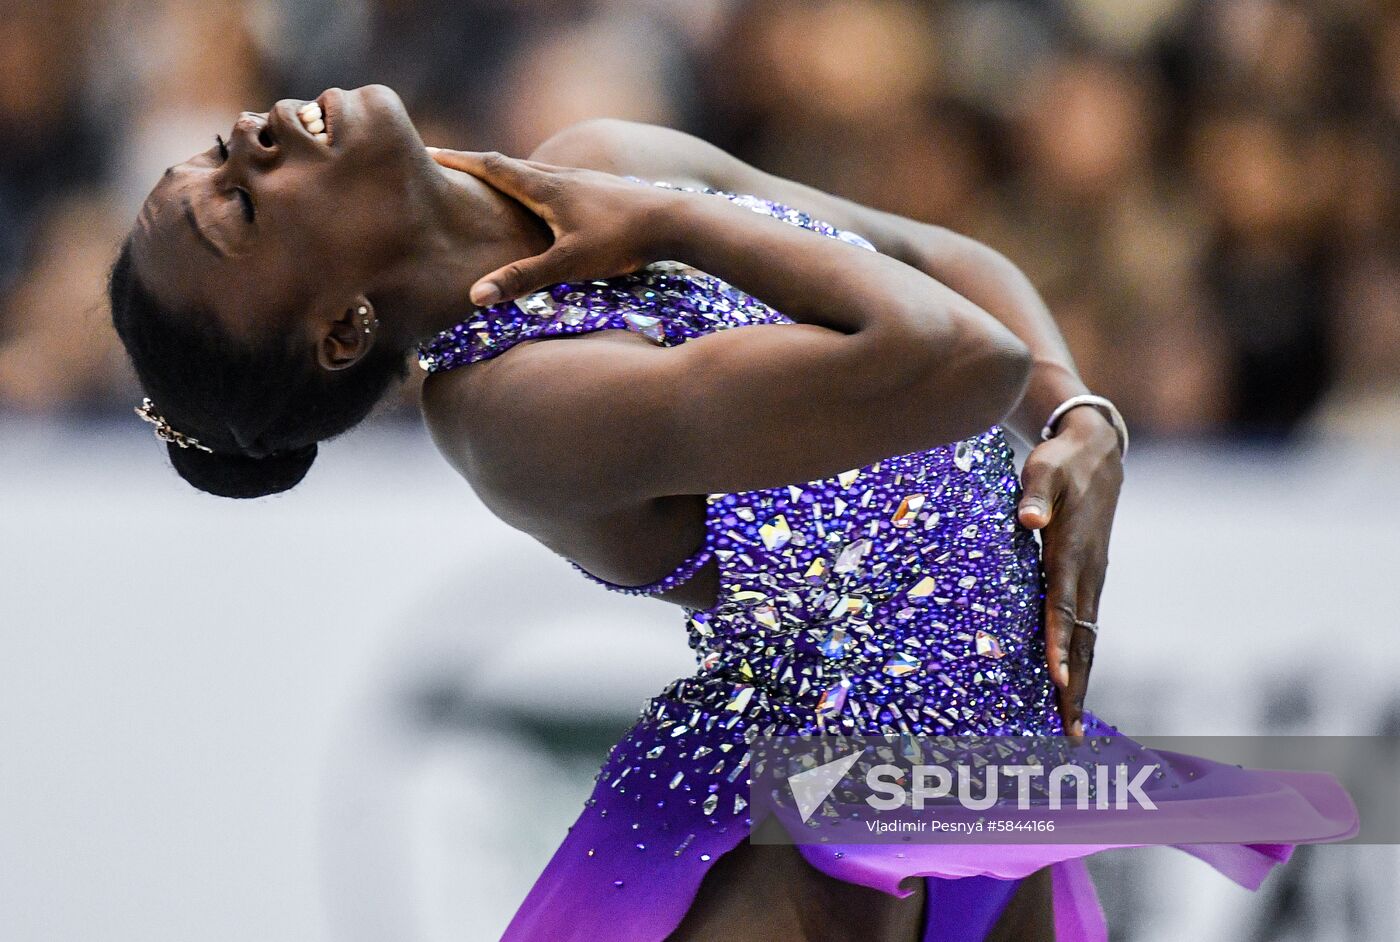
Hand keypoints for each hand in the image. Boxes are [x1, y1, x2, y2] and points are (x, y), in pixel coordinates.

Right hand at [428, 148, 682, 304]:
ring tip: (490, 178)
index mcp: (546, 187)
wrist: (678, 220)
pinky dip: (537, 183)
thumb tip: (475, 296)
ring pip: (537, 170)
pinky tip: (547, 196)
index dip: (460, 161)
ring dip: (509, 172)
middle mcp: (563, 175)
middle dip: (477, 164)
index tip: (430, 152)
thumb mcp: (568, 265)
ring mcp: (586, 179)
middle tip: (449, 162)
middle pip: (510, 164)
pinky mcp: (604, 189)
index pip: (492, 167)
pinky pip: (559, 180)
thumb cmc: (622, 243)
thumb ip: (522, 279)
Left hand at [1015, 408, 1122, 738]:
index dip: (1058, 642)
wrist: (1097, 450)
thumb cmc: (1061, 460)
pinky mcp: (1090, 578)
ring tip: (1070, 724)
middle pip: (1082, 638)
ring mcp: (1093, 578)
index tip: (1054, 678)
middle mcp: (1088, 572)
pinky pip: (1085, 626)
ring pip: (1087, 638)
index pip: (1064, 605)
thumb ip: (1035, 494)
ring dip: (1078, 680)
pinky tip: (1068, 684)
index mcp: (1073, 551)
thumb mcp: (1044, 468)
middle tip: (1068, 730)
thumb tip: (1027, 521)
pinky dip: (1078, 658)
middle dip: (1074, 685)